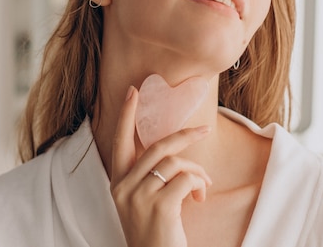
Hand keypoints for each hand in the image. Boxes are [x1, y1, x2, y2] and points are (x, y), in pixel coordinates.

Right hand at [110, 86, 211, 246]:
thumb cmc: (154, 231)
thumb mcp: (143, 201)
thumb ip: (148, 176)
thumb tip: (174, 151)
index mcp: (118, 183)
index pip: (119, 141)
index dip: (126, 115)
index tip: (133, 91)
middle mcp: (124, 187)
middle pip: (157, 146)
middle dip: (184, 135)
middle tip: (204, 130)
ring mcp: (139, 196)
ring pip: (175, 162)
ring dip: (197, 171)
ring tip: (203, 186)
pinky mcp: (159, 206)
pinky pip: (187, 179)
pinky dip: (199, 184)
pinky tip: (199, 198)